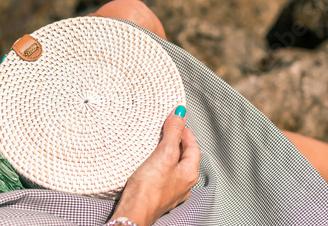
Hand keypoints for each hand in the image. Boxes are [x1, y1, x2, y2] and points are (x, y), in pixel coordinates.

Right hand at [110, 106, 200, 225]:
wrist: (134, 211)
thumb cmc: (150, 189)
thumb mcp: (164, 153)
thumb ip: (173, 133)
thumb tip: (180, 115)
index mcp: (189, 174)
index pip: (194, 147)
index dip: (186, 133)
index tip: (178, 122)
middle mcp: (183, 184)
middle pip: (184, 157)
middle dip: (177, 142)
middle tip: (169, 130)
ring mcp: (170, 190)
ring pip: (173, 166)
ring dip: (167, 153)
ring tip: (158, 144)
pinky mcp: (157, 193)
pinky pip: (162, 175)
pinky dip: (158, 165)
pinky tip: (149, 163)